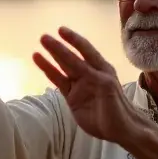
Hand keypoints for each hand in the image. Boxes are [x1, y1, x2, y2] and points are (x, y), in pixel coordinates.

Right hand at [33, 27, 135, 143]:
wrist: (118, 128)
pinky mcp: (71, 96)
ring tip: (40, 45)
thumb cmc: (117, 107)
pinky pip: (58, 80)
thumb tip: (85, 71)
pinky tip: (39, 60)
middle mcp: (89, 73)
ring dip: (52, 56)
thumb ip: (95, 78)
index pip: (85, 50)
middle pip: (71, 57)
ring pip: (63, 67)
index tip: (61, 30)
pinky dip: (49, 70)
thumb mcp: (108, 89)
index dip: (74, 40)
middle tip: (44, 37)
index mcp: (101, 68)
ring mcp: (79, 84)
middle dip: (59, 47)